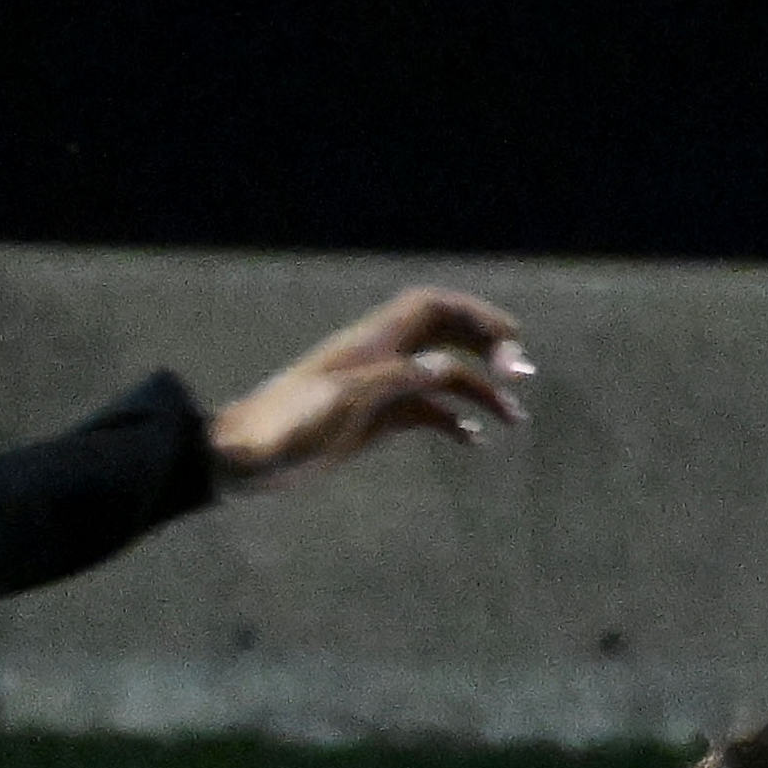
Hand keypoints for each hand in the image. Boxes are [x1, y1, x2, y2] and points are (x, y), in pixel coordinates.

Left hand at [208, 288, 532, 488]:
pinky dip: (451, 422)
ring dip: (479, 392)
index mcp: (371, 343)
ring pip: (440, 379)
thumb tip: (449, 368)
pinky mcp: (373, 423)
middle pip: (444, 337)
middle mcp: (380, 359)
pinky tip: (473, 442)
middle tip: (523, 375)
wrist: (244, 459)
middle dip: (486, 348)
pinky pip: (423, 414)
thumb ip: (396, 380)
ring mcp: (379, 391)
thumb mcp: (343, 401)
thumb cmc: (285, 426)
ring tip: (514, 419)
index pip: (431, 309)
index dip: (474, 314)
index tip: (512, 338)